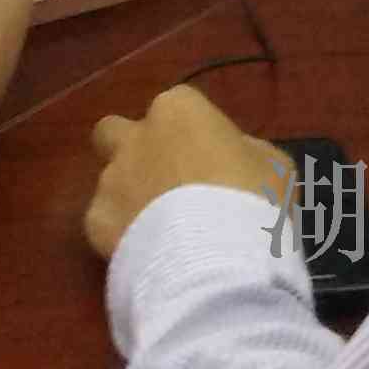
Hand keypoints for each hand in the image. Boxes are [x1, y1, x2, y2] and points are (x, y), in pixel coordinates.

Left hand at [80, 87, 289, 258]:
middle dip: (131, 151)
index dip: (194, 136)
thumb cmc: (253, 199)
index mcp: (180, 109)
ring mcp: (111, 178)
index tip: (211, 164)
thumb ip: (242, 151)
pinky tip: (145, 253)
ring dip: (128, 197)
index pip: (179, 108)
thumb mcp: (272, 164)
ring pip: (109, 180)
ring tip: (159, 232)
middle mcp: (137, 135)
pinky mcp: (96, 222)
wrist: (217, 259)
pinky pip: (104, 222)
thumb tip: (229, 159)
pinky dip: (119, 235)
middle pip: (114, 131)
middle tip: (161, 183)